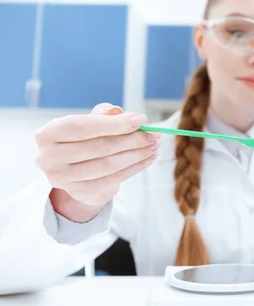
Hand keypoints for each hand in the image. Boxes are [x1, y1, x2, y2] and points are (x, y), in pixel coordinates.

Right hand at [35, 103, 160, 221]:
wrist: (75, 173)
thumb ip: (103, 115)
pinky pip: (115, 178)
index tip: (141, 120)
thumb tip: (120, 112)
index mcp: (48, 134)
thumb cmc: (82, 140)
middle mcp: (49, 158)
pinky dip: (135, 167)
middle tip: (154, 135)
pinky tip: (148, 158)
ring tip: (154, 146)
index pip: (83, 126)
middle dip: (132, 140)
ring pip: (109, 165)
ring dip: (137, 154)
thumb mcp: (88, 124)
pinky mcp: (80, 193)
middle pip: (99, 147)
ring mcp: (63, 179)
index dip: (114, 123)